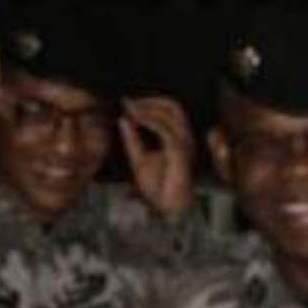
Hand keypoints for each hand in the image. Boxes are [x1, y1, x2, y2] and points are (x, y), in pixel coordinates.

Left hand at [119, 95, 194, 221]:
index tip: (126, 103)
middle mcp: (184, 137)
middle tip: (129, 103)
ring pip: (170, 113)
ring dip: (148, 108)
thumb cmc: (157, 185)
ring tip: (130, 110)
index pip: (168, 109)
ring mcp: (184, 143)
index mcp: (177, 137)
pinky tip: (136, 120)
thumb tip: (123, 119)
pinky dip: (150, 121)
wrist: (167, 206)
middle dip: (150, 100)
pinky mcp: (180, 151)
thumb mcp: (138, 158)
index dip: (148, 102)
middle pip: (173, 105)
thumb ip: (132, 139)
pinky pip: (165, 129)